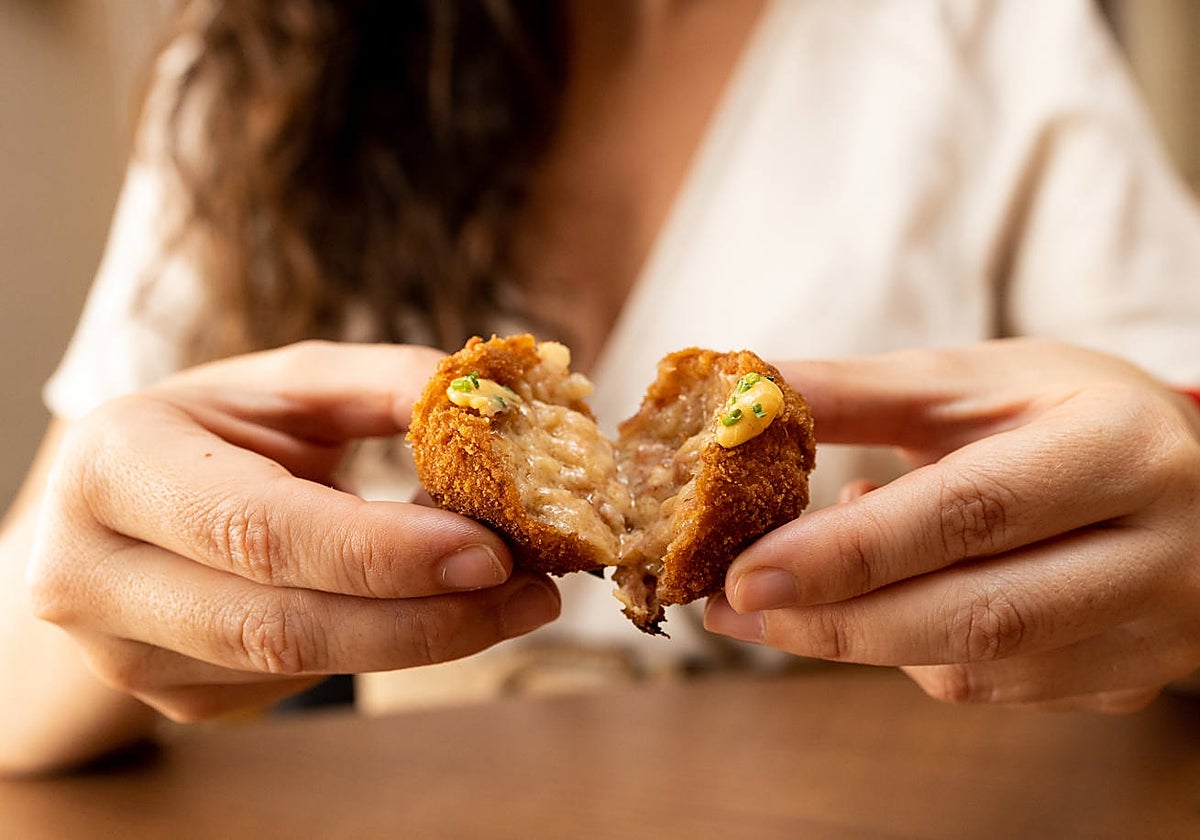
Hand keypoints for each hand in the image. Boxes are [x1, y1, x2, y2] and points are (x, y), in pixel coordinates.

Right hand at [27, 342, 559, 720]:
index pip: (260, 529)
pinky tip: (433, 607)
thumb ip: (388, 386)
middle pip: (280, 626)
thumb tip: (497, 408)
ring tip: (511, 596)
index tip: (493, 552)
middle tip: (532, 592)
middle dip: (425, 619)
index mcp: (116, 469)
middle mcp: (95, 575)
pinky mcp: (173, 697)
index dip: (382, 552)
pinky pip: (298, 683)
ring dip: (422, 636)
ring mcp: (125, 653)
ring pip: (297, 667)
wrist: (130, 496)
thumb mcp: (290, 384)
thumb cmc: (217, 427)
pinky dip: (382, 645)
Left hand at [704, 339, 1199, 711]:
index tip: (743, 574)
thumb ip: (856, 392)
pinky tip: (895, 594)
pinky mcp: (1126, 680)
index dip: (848, 552)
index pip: (970, 513)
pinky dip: (916, 649)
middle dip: (834, 622)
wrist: (1186, 478)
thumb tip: (744, 399)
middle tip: (732, 609)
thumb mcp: (973, 381)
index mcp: (1116, 450)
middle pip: (976, 615)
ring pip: (979, 669)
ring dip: (863, 635)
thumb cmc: (1063, 414)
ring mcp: (1150, 632)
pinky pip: (996, 689)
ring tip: (805, 580)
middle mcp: (1155, 552)